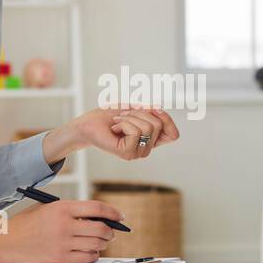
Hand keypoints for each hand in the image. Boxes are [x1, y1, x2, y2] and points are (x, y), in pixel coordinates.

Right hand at [0, 199, 124, 262]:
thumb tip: (100, 218)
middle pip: (101, 229)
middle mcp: (64, 225)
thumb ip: (73, 211)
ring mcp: (62, 244)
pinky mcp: (60, 259)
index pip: (97, 208)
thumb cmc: (29, 223)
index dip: (113, 212)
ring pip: (96, 245)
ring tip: (99, 241)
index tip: (120, 216)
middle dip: (111, 231)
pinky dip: (93, 255)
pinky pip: (87, 258)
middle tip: (111, 232)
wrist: (6, 241)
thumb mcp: (49, 209)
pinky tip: (89, 252)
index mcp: (62, 208)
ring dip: (102, 244)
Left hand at [41, 105, 181, 166]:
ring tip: (118, 122)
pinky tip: (114, 128)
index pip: (174, 135)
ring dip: (130, 117)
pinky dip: (124, 123)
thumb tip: (159, 110)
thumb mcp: (136, 109)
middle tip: (124, 116)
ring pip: (148, 127)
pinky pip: (135, 131)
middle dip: (141, 113)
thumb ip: (151, 112)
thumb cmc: (110, 116)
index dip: (167, 119)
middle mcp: (147, 149)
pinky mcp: (127, 154)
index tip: (152, 109)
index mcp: (152, 140)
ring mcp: (138, 154)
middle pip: (159, 125)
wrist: (89, 123)